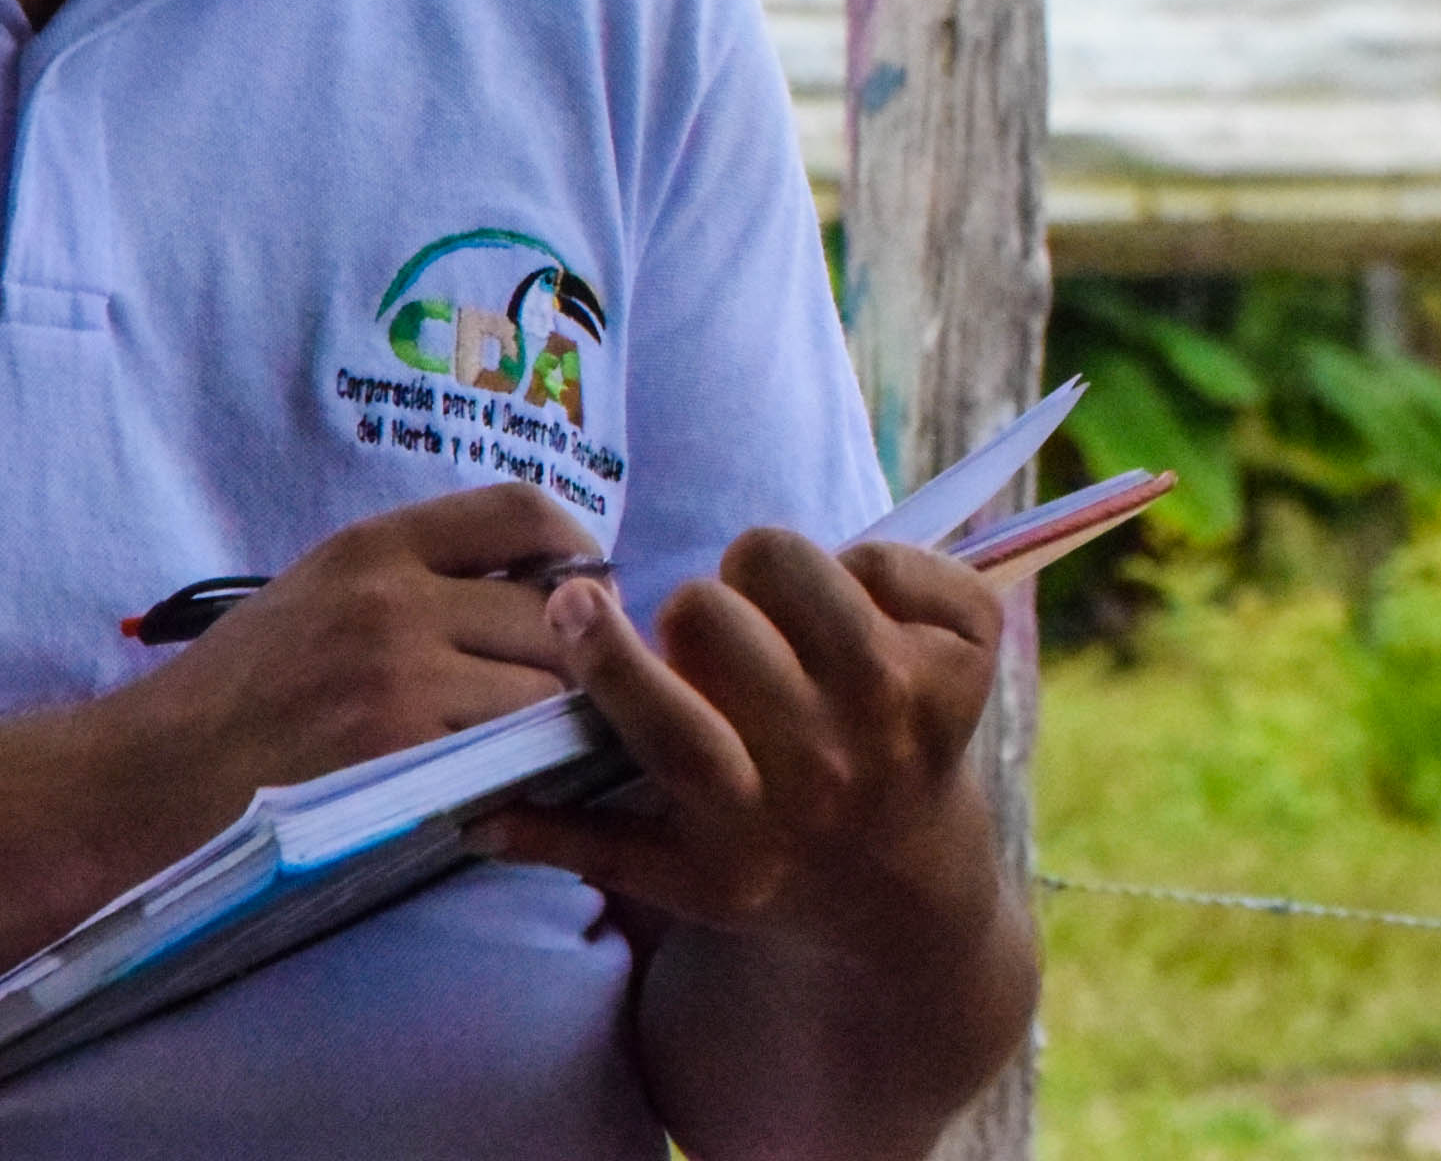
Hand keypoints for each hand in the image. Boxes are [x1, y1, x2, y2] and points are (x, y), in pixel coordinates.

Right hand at [103, 484, 585, 841]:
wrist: (150, 777)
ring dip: (559, 721)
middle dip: (582, 653)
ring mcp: (398, 672)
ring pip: (547, 687)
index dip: (580, 551)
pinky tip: (505, 783)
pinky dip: (521, 769)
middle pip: (559, 607)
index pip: (523, 510)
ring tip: (543, 744)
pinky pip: (508, 752)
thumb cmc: (236, 690)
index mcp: (374, 544)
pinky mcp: (398, 749)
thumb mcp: (318, 592)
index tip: (589, 594)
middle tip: (577, 693)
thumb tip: (535, 587)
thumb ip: (416, 578)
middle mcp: (393, 595)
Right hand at [470, 531, 1011, 956]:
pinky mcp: (969, 662)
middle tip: (709, 636)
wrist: (905, 886)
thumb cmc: (768, 860)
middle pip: (717, 618)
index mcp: (743, 827)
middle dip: (695, 612)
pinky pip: (889, 555)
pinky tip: (855, 614)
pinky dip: (865, 565)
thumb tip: (472, 812)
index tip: (573, 603)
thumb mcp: (667, 876)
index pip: (667, 728)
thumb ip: (572, 839)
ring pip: (800, 563)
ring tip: (778, 616)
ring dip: (774, 575)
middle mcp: (829, 770)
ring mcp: (907, 712)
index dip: (608, 654)